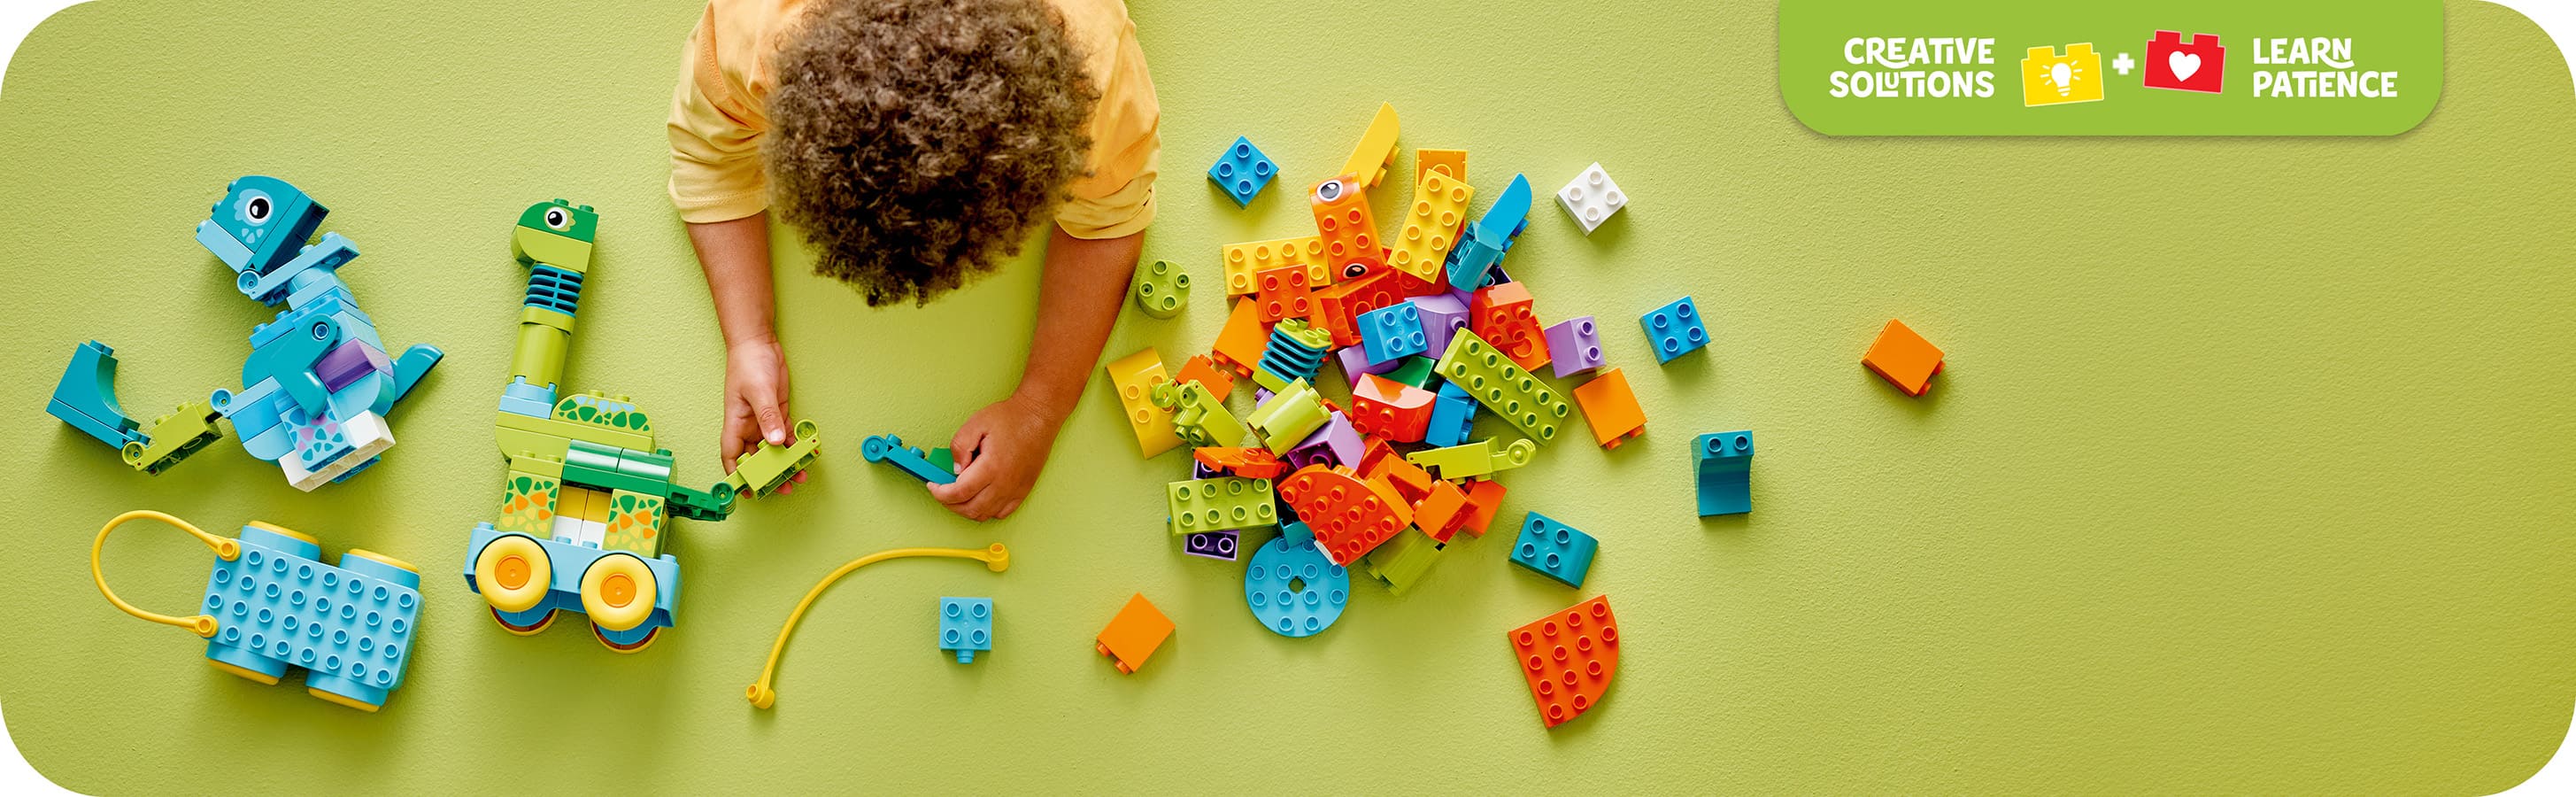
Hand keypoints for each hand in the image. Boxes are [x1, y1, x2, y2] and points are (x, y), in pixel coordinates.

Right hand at [721, 337, 793, 482]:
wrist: (758, 343)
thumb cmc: (748, 364)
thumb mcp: (759, 391)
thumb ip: (767, 417)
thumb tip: (774, 442)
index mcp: (735, 423)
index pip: (732, 456)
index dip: (737, 476)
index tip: (748, 492)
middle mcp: (748, 426)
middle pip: (755, 458)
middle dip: (768, 475)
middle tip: (783, 488)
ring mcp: (763, 420)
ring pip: (773, 449)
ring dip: (784, 463)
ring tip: (799, 475)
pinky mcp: (778, 413)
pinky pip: (785, 435)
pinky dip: (794, 445)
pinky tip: (805, 453)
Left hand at [927, 393, 1066, 520]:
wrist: (1038, 417)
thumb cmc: (1011, 418)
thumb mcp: (975, 424)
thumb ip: (959, 447)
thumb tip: (955, 470)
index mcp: (991, 467)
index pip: (959, 493)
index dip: (941, 494)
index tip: (933, 487)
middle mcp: (1004, 483)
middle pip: (970, 509)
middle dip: (950, 504)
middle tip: (942, 493)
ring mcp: (1015, 490)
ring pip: (985, 514)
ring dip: (967, 510)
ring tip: (959, 496)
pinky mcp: (1023, 490)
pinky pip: (1002, 513)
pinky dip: (987, 511)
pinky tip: (980, 498)